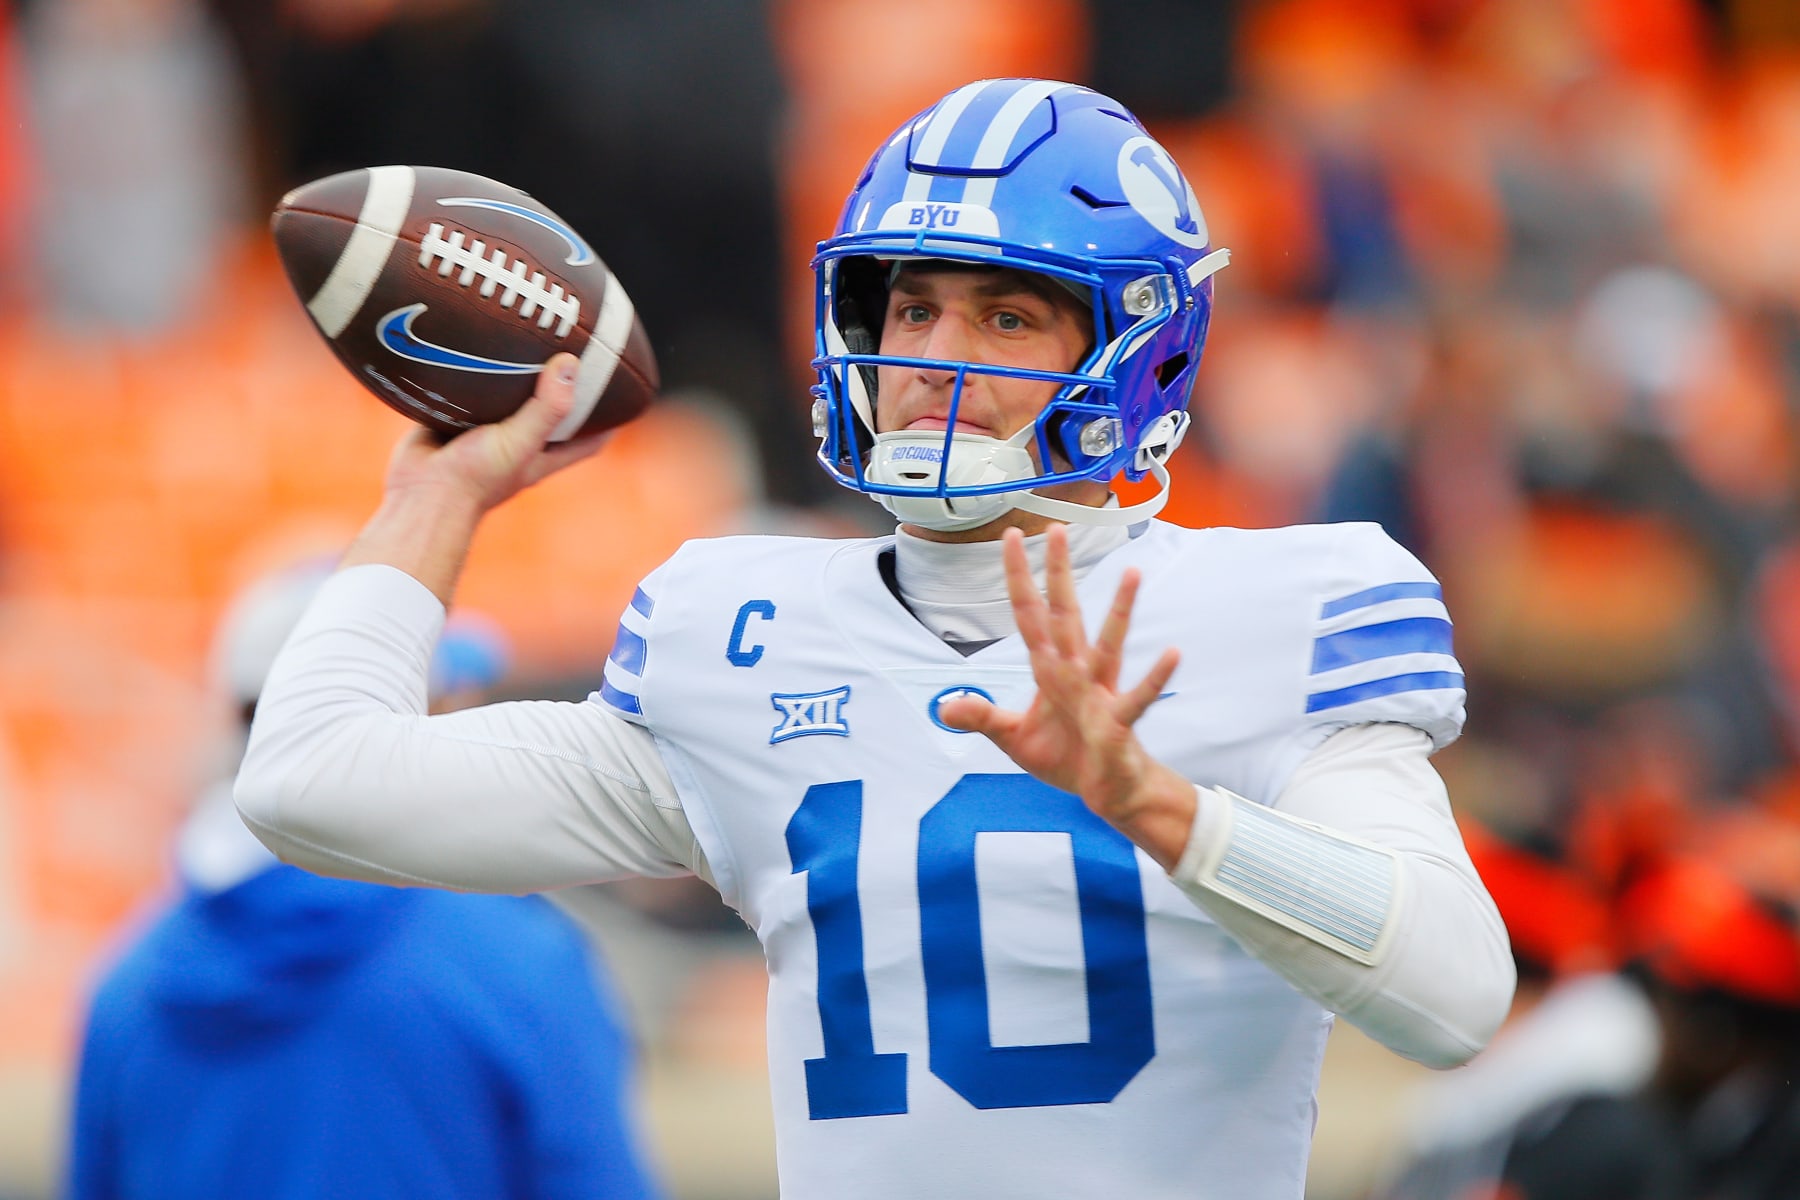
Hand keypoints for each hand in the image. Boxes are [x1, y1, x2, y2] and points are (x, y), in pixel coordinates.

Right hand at [341, 353, 611, 605]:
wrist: (419, 495)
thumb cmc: (475, 479)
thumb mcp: (519, 443)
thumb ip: (546, 408)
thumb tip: (570, 363)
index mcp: (541, 455)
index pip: (588, 439)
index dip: (607, 421)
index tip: (623, 392)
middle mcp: (516, 444)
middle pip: (548, 412)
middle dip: (559, 386)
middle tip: (570, 347)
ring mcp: (483, 433)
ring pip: (503, 399)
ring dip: (510, 374)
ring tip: (522, 335)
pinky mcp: (451, 422)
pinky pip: (462, 392)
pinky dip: (467, 372)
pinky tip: (469, 342)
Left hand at [937, 525, 1197, 866]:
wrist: (1107, 791)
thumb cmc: (1068, 757)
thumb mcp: (1014, 738)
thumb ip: (982, 718)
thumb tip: (943, 707)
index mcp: (1049, 670)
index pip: (1029, 615)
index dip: (1018, 579)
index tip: (1010, 538)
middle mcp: (1076, 671)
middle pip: (1064, 614)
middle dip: (1058, 574)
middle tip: (1055, 528)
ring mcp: (1099, 694)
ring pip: (1108, 644)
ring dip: (1119, 609)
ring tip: (1133, 572)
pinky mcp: (1117, 723)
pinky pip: (1137, 698)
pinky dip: (1154, 678)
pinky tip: (1172, 654)